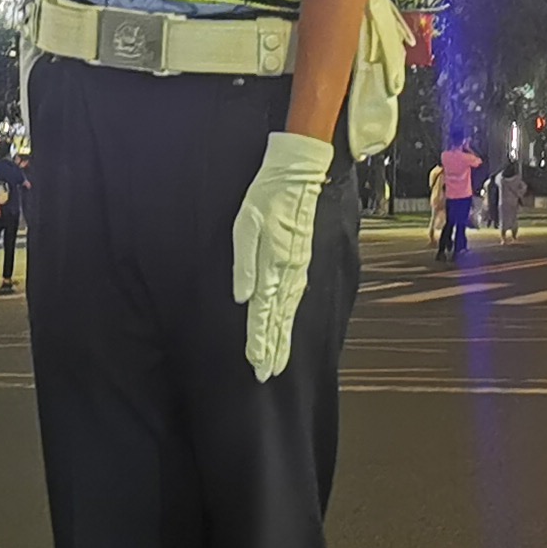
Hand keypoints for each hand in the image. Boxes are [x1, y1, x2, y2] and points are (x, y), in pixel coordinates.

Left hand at [228, 129, 335, 382]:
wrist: (300, 172)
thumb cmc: (268, 195)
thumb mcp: (247, 224)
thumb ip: (245, 263)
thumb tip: (244, 298)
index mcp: (274, 265)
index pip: (263, 313)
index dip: (259, 342)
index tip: (256, 366)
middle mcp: (289, 272)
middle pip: (279, 319)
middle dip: (273, 349)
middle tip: (266, 374)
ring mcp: (299, 267)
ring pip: (289, 312)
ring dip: (283, 338)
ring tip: (278, 361)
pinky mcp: (302, 259)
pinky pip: (297, 297)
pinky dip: (291, 317)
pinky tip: (289, 326)